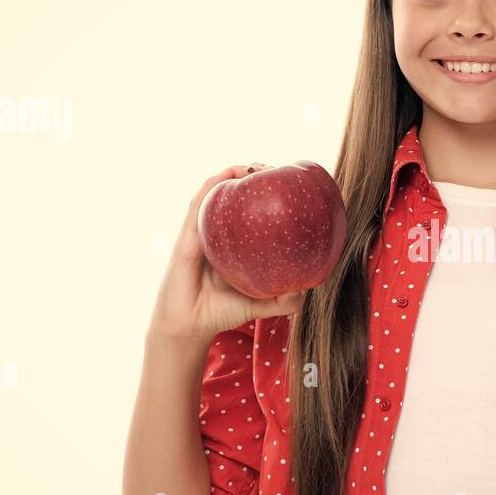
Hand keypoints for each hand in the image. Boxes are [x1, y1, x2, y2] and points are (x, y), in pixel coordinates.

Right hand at [148, 163, 303, 344]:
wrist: (188, 328)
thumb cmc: (220, 314)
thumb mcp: (261, 305)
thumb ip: (284, 300)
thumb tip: (309, 289)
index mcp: (231, 245)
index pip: (248, 213)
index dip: (264, 195)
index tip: (285, 184)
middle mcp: (215, 235)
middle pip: (232, 196)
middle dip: (251, 176)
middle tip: (273, 169)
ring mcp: (199, 234)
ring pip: (214, 194)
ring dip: (232, 174)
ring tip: (253, 166)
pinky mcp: (186, 237)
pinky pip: (198, 206)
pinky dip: (211, 187)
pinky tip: (228, 175)